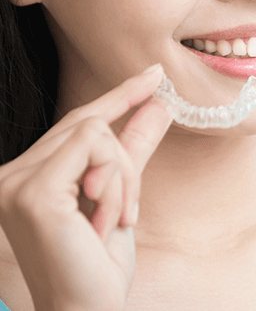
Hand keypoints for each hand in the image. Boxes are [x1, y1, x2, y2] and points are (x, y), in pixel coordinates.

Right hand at [0, 64, 171, 310]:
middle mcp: (12, 174)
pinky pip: (95, 148)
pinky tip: (105, 221)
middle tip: (127, 210)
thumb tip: (159, 104)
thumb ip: (134, 147)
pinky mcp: (33, 191)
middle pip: (90, 124)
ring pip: (97, 132)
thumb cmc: (98, 263)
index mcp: (28, 176)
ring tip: (113, 221)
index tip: (153, 74)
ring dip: (122, 177)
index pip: (77, 123)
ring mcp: (15, 181)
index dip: (118, 95)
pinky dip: (116, 183)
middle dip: (124, 160)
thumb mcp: (121, 194)